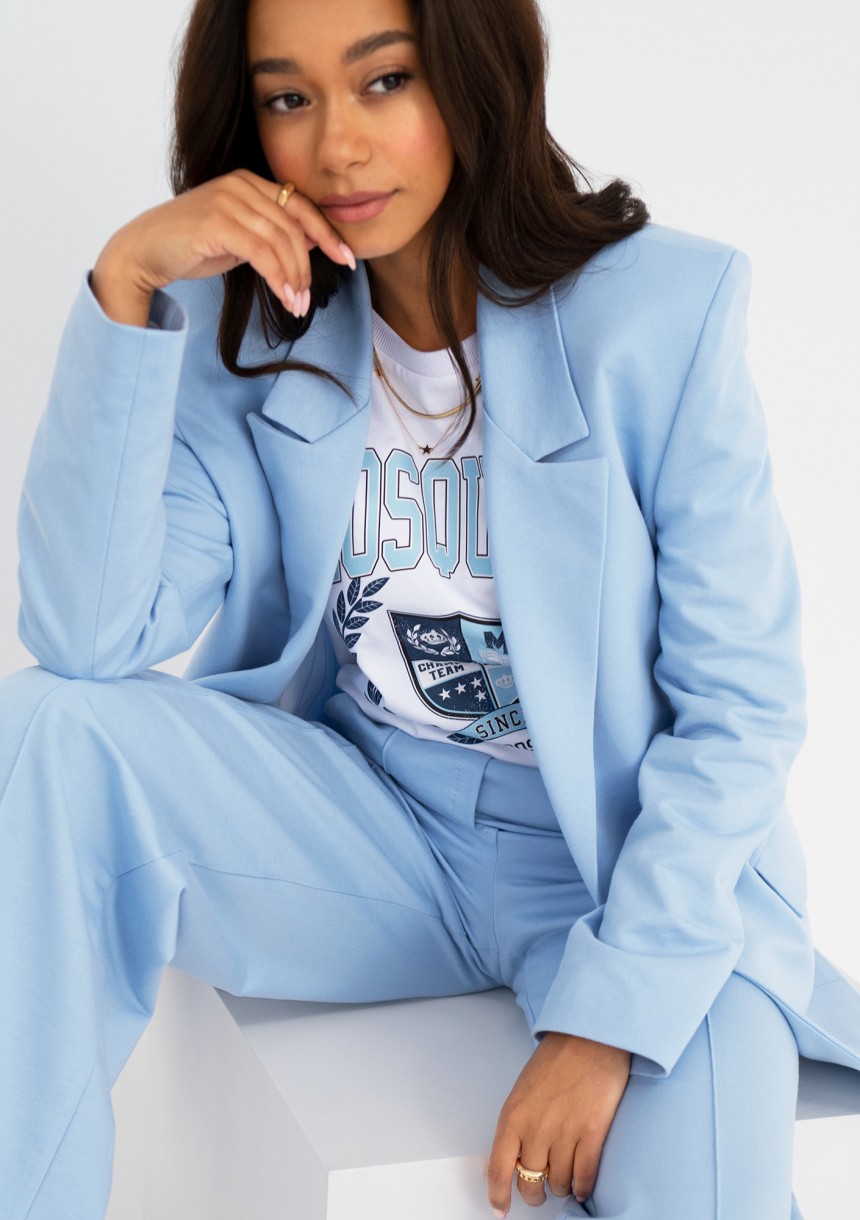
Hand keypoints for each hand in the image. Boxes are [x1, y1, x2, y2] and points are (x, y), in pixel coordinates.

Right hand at [91, 170, 354, 326]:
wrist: (144, 251)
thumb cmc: (191, 246)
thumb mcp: (239, 238)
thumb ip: (269, 236)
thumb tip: (309, 248)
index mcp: (249, 182)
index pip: (301, 206)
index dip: (328, 233)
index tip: (348, 260)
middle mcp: (240, 184)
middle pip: (294, 227)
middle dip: (309, 266)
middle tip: (308, 298)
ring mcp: (228, 200)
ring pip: (281, 241)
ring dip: (294, 278)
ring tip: (297, 304)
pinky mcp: (217, 222)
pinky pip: (263, 252)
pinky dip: (279, 278)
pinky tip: (285, 297)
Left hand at [486, 1032, 630, 1214]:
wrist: (591, 1036)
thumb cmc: (557, 1058)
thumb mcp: (523, 1090)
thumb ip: (518, 1125)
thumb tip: (514, 1159)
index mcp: (513, 1116)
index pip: (498, 1170)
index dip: (498, 1196)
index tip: (499, 1210)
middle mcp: (536, 1129)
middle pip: (530, 1184)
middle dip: (534, 1194)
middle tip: (540, 1189)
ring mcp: (565, 1133)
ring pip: (558, 1184)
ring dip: (561, 1187)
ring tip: (565, 1177)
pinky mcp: (593, 1135)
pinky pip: (584, 1178)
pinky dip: (583, 1187)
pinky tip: (582, 1185)